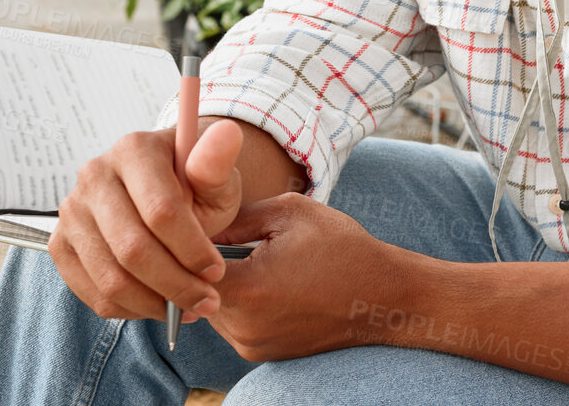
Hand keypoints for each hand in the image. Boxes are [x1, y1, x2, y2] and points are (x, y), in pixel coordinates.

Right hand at [50, 117, 244, 322]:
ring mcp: (72, 211)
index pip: (161, 211)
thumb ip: (219, 163)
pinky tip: (159, 304)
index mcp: (134, 150)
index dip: (192, 249)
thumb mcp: (217, 175)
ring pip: (111, 277)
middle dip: (176, 284)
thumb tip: (228, 133)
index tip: (217, 271)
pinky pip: (93, 292)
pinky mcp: (62, 244)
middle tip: (207, 301)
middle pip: (133, 248)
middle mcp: (94, 176)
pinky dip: (130, 309)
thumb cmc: (196, 185)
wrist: (167, 191)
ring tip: (187, 307)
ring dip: (155, 303)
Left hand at [203, 191, 402, 362]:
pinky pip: (231, 324)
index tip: (207, 226)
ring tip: (252, 261)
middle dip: (205, 266)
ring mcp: (251, 345)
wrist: (381, 296)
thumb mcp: (290, 213)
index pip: (188, 267)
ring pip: (210, 310)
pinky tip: (266, 282)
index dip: (191, 244)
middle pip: (196, 291)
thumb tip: (198, 222)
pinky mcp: (260, 355)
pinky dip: (239, 303)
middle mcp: (244, 326)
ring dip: (221, 286)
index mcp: (249, 288)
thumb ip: (236, 218)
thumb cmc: (340, 247)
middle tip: (229, 240)